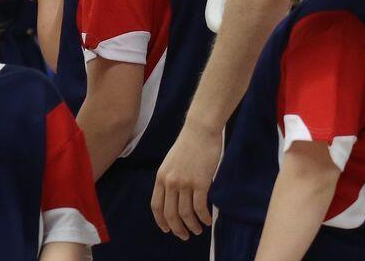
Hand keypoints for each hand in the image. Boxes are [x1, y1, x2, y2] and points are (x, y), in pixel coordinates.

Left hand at [152, 122, 218, 239]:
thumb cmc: (188, 144)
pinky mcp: (200, 182)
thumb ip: (170, 178)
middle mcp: (170, 182)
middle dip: (177, 228)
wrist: (200, 130)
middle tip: (185, 235)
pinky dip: (204, 217)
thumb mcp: (171, 162)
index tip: (168, 229)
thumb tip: (174, 197)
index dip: (161, 221)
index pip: (156, 206)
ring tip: (198, 229)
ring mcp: (185, 183)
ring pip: (186, 214)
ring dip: (192, 225)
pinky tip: (208, 220)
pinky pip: (200, 207)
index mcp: (161, 177)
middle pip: (170, 214)